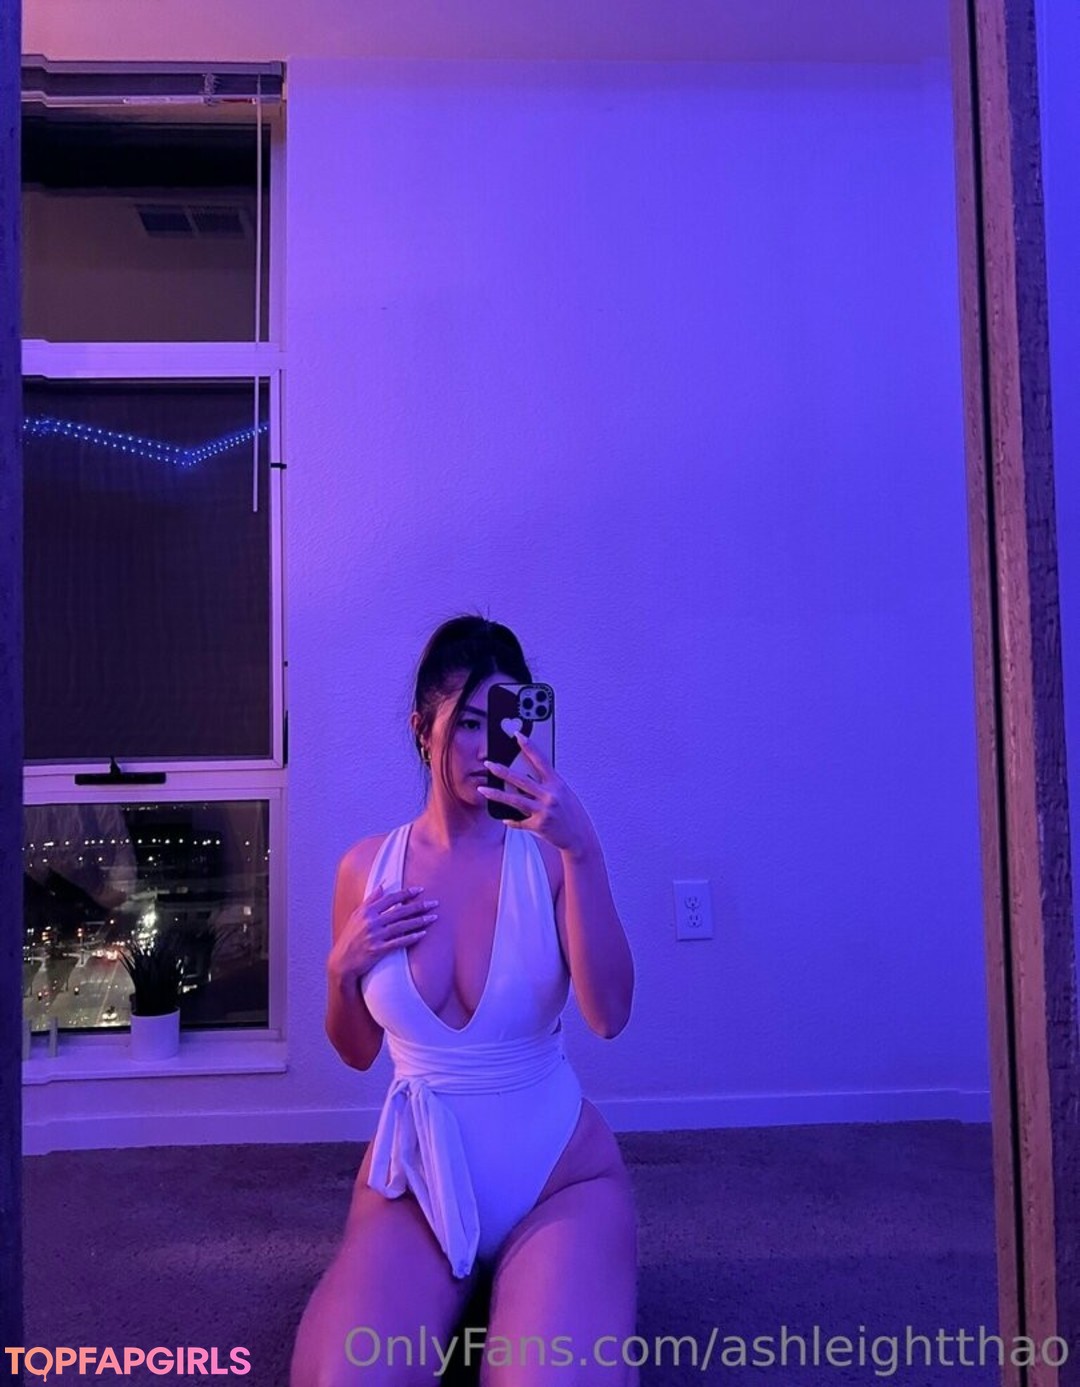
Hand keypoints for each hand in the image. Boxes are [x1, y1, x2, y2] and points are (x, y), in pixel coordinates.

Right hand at [328, 882, 436, 982]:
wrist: (341, 961)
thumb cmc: (349, 937)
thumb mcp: (356, 915)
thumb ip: (370, 900)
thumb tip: (383, 885)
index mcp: (366, 911)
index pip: (390, 898)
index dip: (406, 894)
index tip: (420, 890)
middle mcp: (371, 922)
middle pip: (399, 911)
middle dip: (418, 906)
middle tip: (434, 903)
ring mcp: (374, 936)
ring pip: (401, 926)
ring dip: (419, 921)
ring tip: (433, 917)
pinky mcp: (377, 950)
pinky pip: (398, 942)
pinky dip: (411, 938)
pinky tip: (422, 934)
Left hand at [478, 732, 596, 857]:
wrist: (580, 837)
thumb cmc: (572, 813)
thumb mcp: (564, 794)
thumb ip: (547, 786)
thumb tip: (525, 779)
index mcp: (557, 784)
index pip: (541, 761)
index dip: (529, 747)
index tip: (518, 735)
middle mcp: (550, 796)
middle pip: (521, 780)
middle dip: (502, 771)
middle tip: (488, 764)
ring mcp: (544, 811)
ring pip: (515, 800)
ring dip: (496, 794)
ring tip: (482, 789)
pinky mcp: (539, 826)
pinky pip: (519, 822)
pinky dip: (511, 821)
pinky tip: (505, 819)